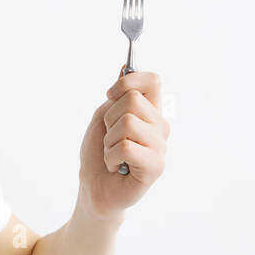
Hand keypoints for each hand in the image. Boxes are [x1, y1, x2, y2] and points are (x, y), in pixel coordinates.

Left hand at [78, 67, 168, 219]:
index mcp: (150, 112)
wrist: (94, 188)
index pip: (152, 80)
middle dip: (109, 118)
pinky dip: (110, 157)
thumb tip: (124, 67)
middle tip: (110, 138)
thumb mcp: (103, 117)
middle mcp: (160, 127)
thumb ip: (117, 96)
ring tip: (113, 154)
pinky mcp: (155, 166)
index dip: (128, 82)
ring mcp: (160, 146)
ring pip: (128, 123)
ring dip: (108, 141)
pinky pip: (125, 146)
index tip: (110, 95)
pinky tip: (116, 167)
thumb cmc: (98, 154)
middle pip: (133, 100)